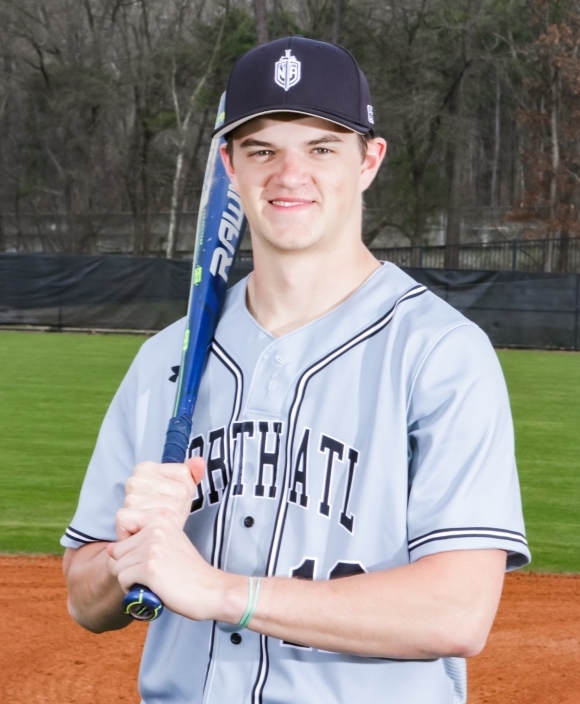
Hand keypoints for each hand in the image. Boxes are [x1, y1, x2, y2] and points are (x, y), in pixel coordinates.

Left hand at [106, 511, 243, 621]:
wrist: (210, 590)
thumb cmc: (189, 571)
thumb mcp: (170, 543)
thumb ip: (142, 540)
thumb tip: (109, 548)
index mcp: (162, 518)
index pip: (122, 519)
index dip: (125, 540)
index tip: (141, 552)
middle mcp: (156, 528)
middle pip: (117, 549)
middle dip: (127, 565)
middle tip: (150, 573)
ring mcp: (152, 547)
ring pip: (117, 566)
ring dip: (129, 579)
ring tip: (152, 581)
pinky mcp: (149, 568)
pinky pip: (122, 579)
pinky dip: (131, 589)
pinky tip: (151, 588)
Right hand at [116, 458, 204, 539]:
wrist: (145, 542)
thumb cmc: (163, 512)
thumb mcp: (181, 490)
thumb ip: (192, 473)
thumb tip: (199, 462)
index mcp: (147, 468)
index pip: (183, 473)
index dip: (185, 491)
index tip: (172, 498)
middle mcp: (136, 480)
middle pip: (181, 492)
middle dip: (179, 508)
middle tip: (166, 515)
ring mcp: (130, 498)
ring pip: (171, 509)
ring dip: (171, 521)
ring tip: (159, 523)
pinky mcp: (124, 516)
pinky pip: (155, 521)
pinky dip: (157, 530)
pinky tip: (151, 531)